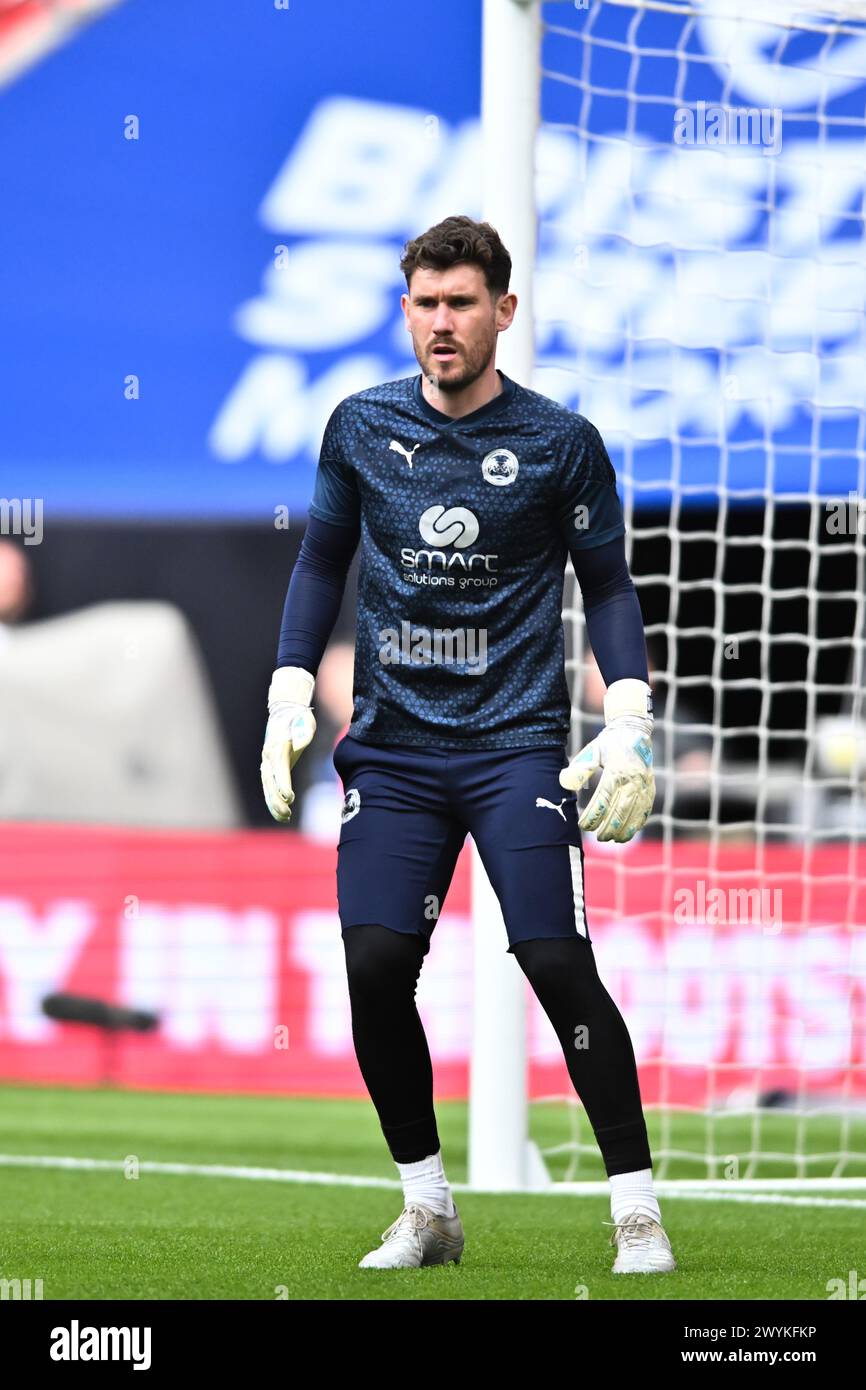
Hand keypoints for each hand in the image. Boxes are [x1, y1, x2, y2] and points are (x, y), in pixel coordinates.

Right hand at [260, 667, 315, 822]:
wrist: (285, 712)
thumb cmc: (299, 719)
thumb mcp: (306, 723)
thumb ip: (303, 733)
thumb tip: (301, 743)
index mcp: (278, 746)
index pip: (279, 768)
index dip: (283, 783)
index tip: (288, 797)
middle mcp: (269, 755)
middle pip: (270, 782)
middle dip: (278, 799)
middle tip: (288, 813)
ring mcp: (267, 762)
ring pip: (267, 787)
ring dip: (274, 804)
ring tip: (285, 818)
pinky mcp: (269, 768)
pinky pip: (269, 787)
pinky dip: (273, 801)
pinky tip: (281, 815)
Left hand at [559, 678, 653, 842]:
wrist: (634, 732)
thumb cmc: (609, 744)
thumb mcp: (592, 752)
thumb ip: (579, 768)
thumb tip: (564, 783)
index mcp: (616, 771)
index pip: (603, 800)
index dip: (593, 816)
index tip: (583, 825)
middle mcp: (633, 781)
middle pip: (620, 811)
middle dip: (608, 828)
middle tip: (598, 837)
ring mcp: (644, 786)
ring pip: (635, 815)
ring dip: (623, 830)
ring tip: (611, 839)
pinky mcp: (650, 790)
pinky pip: (645, 812)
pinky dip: (636, 825)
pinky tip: (626, 833)